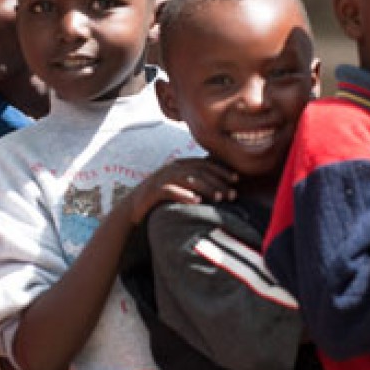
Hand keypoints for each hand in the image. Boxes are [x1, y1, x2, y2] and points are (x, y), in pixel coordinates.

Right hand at [123, 158, 237, 224]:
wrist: (133, 206)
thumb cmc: (161, 198)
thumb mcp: (179, 185)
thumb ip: (195, 182)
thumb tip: (220, 186)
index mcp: (179, 164)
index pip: (204, 163)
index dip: (221, 170)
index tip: (236, 179)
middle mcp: (172, 168)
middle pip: (199, 171)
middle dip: (218, 182)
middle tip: (232, 194)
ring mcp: (162, 178)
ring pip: (188, 179)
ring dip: (206, 188)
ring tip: (219, 198)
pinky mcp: (153, 191)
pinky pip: (170, 191)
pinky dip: (184, 195)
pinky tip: (196, 202)